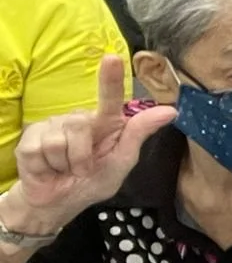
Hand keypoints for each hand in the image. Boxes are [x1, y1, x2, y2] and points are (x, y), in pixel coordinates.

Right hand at [5, 56, 176, 234]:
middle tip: (82, 169)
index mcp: (105, 123)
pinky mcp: (30, 138)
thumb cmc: (93, 181)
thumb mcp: (121, 162)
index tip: (112, 59)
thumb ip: (139, 135)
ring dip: (66, 163)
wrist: (58, 203)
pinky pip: (41, 149)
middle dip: (82, 156)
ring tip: (65, 169)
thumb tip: (170, 111)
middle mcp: (79, 119)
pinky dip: (48, 167)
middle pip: (80, 123)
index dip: (110, 78)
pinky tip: (49, 169)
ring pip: (60, 139)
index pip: (109, 98)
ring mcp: (52, 126)